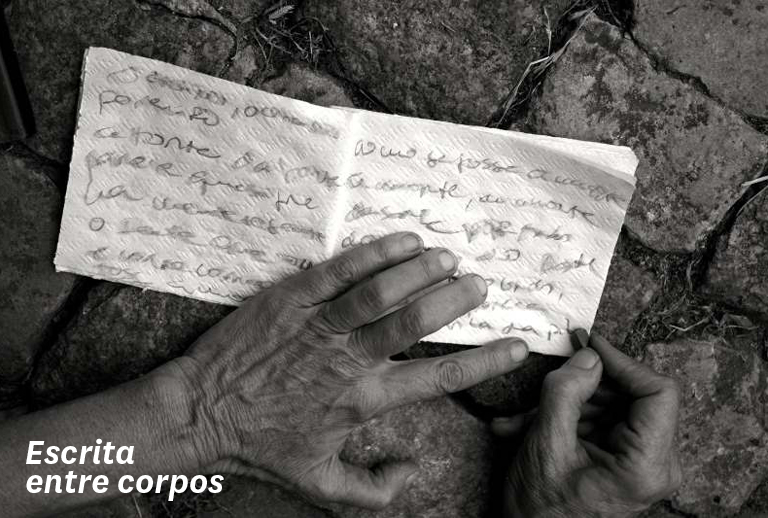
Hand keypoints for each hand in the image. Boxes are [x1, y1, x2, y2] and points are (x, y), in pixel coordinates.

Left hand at [156, 232, 528, 508]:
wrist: (201, 413)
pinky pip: (339, 270)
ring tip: (448, 257)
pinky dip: (374, 254)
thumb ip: (375, 491)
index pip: (437, 380)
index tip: (515, 345)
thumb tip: (415, 473)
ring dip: (420, 271)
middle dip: (454, 301)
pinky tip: (402, 241)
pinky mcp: (291, 298)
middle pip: (413, 324)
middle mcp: (348, 360)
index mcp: (363, 400)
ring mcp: (319, 325)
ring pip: (380, 292)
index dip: (482, 363)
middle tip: (479, 283)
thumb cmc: (262, 445)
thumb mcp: (321, 483)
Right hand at [494, 331, 681, 516]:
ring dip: (565, 404)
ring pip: (610, 406)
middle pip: (632, 396)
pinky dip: (566, 419)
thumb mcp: (546, 445)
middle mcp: (654, 465)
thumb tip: (588, 356)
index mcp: (646, 466)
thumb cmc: (541, 511)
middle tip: (547, 383)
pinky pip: (600, 422)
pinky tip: (529, 426)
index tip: (590, 345)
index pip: (659, 393)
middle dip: (582, 388)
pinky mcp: (624, 460)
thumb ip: (566, 393)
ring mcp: (640, 462)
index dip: (624, 362)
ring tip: (525, 418)